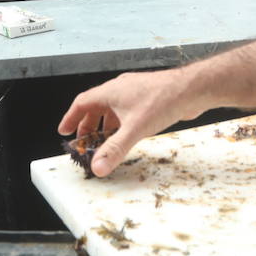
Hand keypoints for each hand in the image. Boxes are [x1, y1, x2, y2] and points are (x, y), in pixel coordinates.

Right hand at [57, 67, 201, 176]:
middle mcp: (120, 89)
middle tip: (85, 141)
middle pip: (96, 105)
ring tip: (104, 141)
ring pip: (112, 108)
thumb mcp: (134, 129)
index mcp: (111, 91)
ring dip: (105, 124)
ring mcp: (135, 92)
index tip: (64, 131)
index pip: (82, 102)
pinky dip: (121, 122)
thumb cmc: (163, 100)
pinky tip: (127, 134)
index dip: (71, 117)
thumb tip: (97, 167)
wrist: (192, 89)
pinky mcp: (148, 97)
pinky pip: (127, 110)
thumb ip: (115, 149)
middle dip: (88, 124)